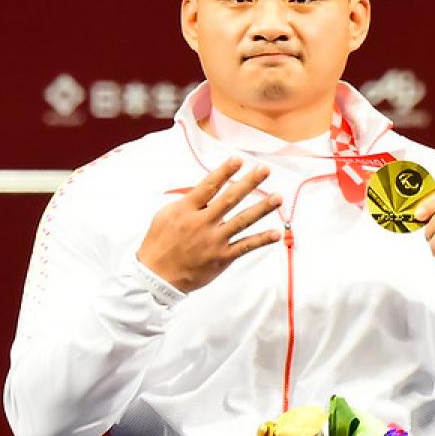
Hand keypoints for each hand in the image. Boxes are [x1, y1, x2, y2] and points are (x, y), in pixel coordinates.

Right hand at [137, 157, 281, 292]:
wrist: (156, 276)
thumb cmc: (160, 243)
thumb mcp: (166, 215)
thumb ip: (187, 202)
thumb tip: (205, 190)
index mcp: (186, 209)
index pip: (209, 186)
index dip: (225, 171)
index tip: (238, 159)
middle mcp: (202, 223)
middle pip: (230, 199)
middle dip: (249, 182)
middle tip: (264, 170)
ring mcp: (213, 240)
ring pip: (242, 220)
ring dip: (262, 208)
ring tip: (278, 197)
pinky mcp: (221, 257)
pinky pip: (245, 246)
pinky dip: (261, 240)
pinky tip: (275, 233)